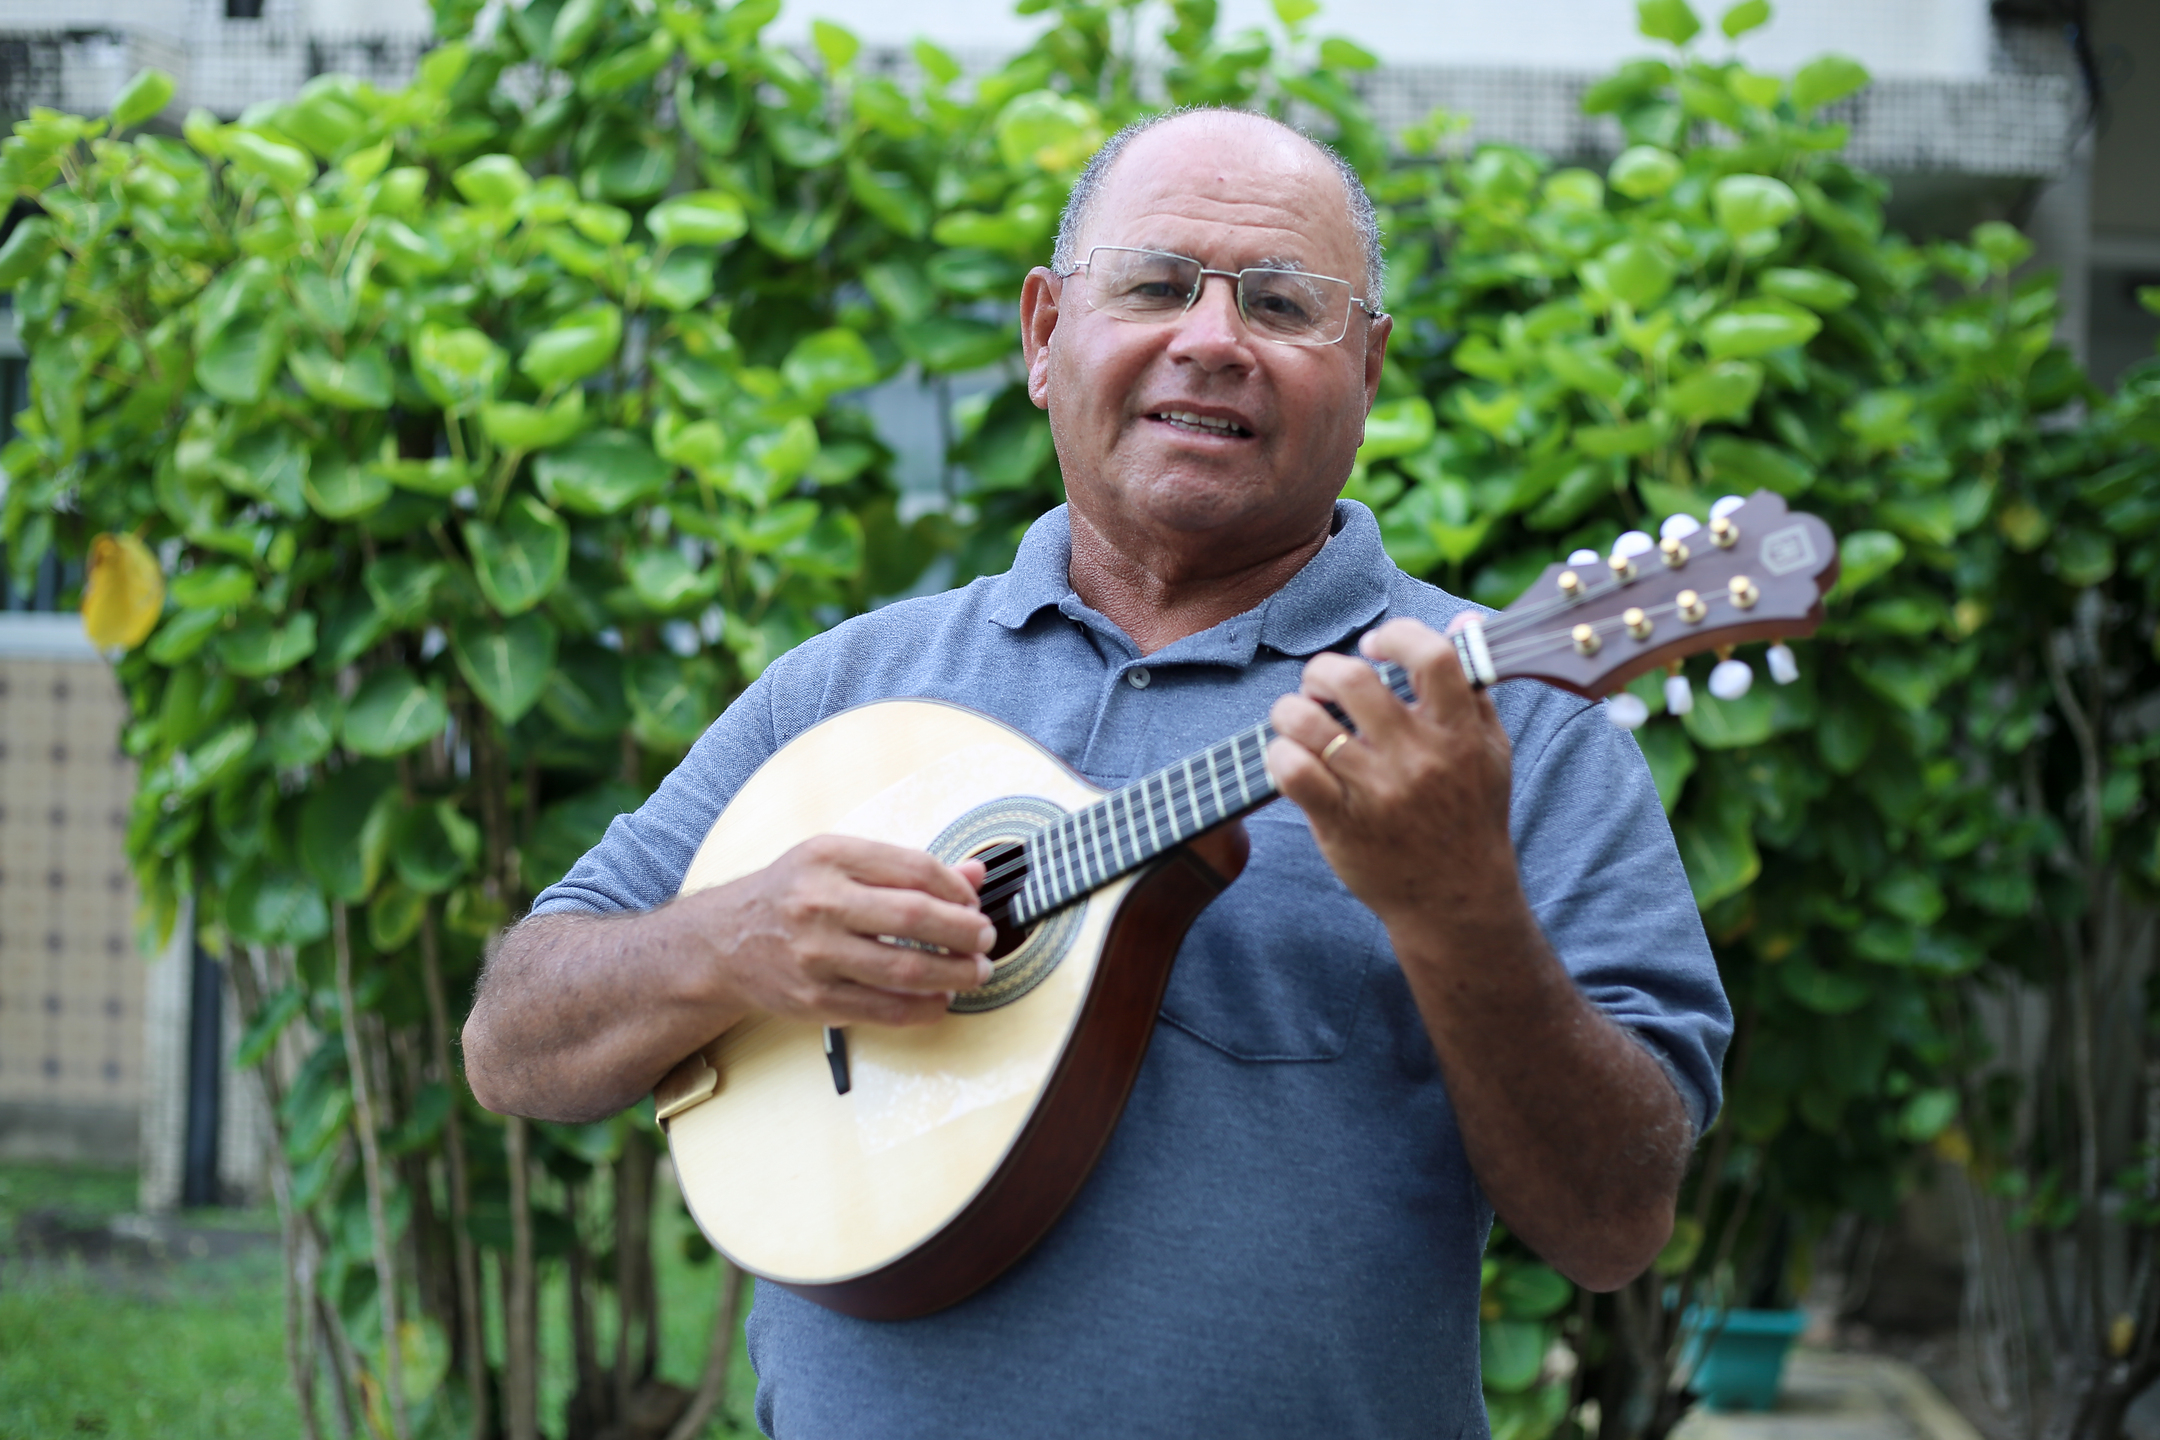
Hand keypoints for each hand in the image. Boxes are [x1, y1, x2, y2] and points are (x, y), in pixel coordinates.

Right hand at [687, 835, 994, 1027]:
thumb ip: (906, 868)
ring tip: (974, 972)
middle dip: (965, 932)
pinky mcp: (815, 999)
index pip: (915, 868)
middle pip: (915, 918)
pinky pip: (885, 1010)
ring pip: (906, 970)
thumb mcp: (838, 862)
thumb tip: (975, 875)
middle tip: (986, 940)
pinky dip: (924, 1009)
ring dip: (954, 974)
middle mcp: (820, 903)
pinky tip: (940, 1000)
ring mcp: (816, 955)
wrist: (723, 941)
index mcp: (829, 857)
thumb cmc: (790, 895)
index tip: (973, 903)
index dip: (957, 890)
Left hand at [1265, 617, 1519, 929]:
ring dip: (1290, 708)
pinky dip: (1278, 753)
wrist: (1456, 900)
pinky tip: (1288, 756)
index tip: (1374, 646)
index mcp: (1459, 733)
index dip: (1394, 635)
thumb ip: (1476, 685)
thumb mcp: (1491, 750)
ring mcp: (1377, 792)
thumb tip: (1465, 621)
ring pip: (1308, 721)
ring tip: (1297, 717)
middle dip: (1323, 670)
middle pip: (1354, 679)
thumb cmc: (1470, 815)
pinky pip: (1291, 772)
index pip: (1431, 656)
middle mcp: (1418, 759)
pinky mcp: (1341, 824)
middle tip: (1321, 686)